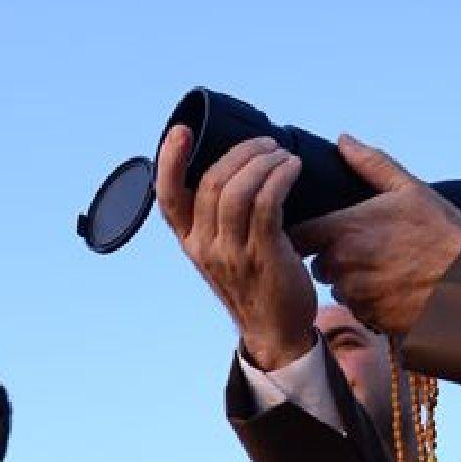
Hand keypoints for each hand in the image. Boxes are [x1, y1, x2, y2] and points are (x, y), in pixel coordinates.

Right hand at [155, 127, 317, 369]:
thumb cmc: (257, 284)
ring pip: (238, 189)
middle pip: (211, 182)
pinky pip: (266, 202)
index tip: (183, 130)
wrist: (276, 331)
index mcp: (190, 242)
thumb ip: (221, 219)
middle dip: (242, 152)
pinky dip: (280, 177)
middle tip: (268, 143)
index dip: (169, 160)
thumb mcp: (225, 252)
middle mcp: (204, 247)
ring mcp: (232, 253)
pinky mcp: (263, 254)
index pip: (167, 197)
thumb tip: (235, 170)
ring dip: (263, 161)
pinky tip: (293, 169)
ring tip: (283, 154)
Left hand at [290, 136, 460, 336]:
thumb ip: (371, 164)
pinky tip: (393, 288)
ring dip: (351, 280)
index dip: (308, 234)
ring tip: (385, 269)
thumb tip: (344, 140)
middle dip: (333, 258)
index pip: (298, 235)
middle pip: (318, 263)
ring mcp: (353, 292)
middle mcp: (341, 263)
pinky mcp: (366, 316)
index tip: (323, 232)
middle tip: (366, 249)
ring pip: (337, 287)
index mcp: (343, 228)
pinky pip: (356, 308)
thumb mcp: (410, 190)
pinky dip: (368, 301)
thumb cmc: (441, 233)